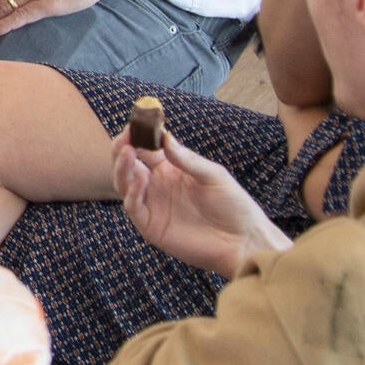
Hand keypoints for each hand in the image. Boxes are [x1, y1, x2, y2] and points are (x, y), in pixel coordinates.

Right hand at [115, 127, 292, 279]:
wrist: (243, 241)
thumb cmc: (233, 205)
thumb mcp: (213, 175)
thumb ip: (187, 159)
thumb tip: (165, 137)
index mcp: (170, 169)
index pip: (146, 147)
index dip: (138, 135)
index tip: (135, 123)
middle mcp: (157, 185)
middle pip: (129, 163)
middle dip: (122, 148)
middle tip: (124, 137)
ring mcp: (152, 205)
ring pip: (125, 183)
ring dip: (121, 167)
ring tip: (126, 152)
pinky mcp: (151, 225)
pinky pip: (133, 206)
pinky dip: (132, 192)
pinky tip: (140, 180)